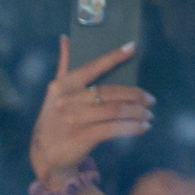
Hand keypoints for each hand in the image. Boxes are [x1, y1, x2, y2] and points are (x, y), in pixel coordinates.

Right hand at [30, 37, 151, 190]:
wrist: (44, 155)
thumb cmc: (54, 120)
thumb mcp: (55, 93)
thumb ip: (64, 65)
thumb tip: (66, 38)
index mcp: (63, 85)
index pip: (92, 67)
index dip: (113, 57)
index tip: (132, 48)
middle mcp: (67, 100)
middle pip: (110, 92)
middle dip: (135, 96)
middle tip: (150, 100)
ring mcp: (74, 119)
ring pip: (114, 110)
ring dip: (136, 113)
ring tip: (148, 115)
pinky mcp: (81, 137)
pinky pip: (113, 129)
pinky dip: (131, 128)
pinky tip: (142, 128)